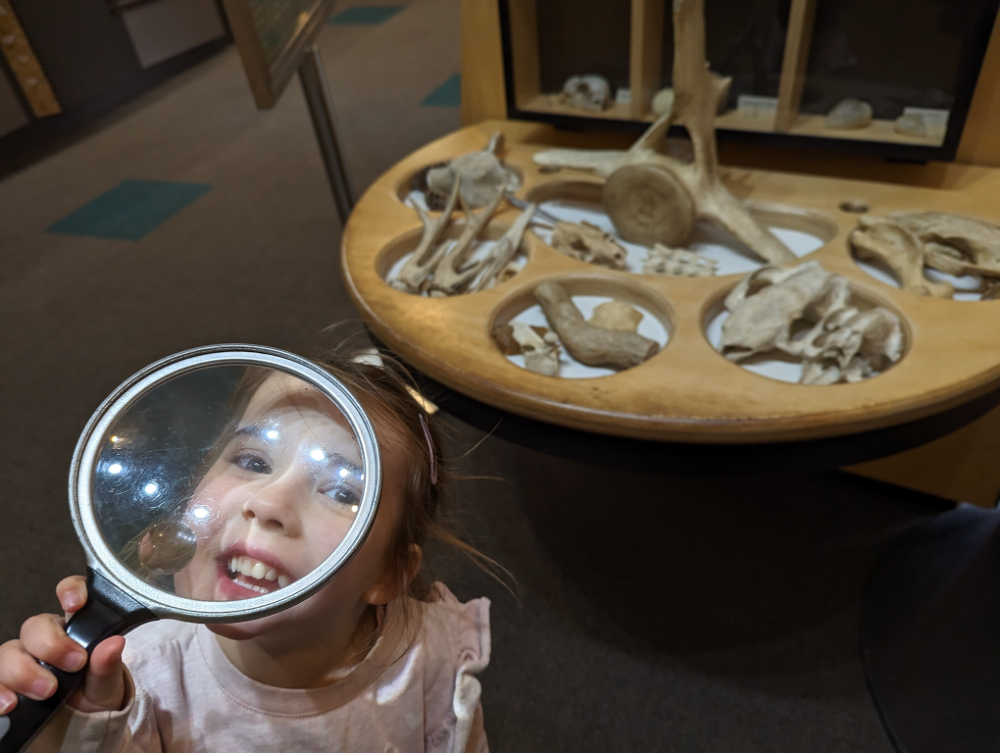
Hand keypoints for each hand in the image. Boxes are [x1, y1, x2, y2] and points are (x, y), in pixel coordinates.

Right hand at [0, 576, 125, 714]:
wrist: (83, 724)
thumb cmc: (97, 693)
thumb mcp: (108, 682)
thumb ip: (108, 665)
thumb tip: (115, 643)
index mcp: (76, 628)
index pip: (72, 594)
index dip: (70, 590)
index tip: (74, 604)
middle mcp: (45, 639)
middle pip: (34, 626)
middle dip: (49, 645)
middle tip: (72, 665)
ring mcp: (22, 660)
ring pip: (8, 651)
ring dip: (23, 672)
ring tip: (46, 692)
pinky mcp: (6, 683)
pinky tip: (9, 704)